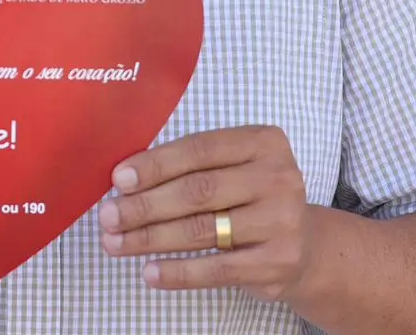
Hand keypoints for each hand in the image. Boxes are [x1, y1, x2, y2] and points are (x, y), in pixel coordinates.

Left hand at [98, 125, 311, 302]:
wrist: (307, 246)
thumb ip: (192, 166)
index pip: (198, 150)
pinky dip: (178, 272)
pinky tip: (149, 272)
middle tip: (108, 216)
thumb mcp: (234, 168)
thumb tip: (126, 180)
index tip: (118, 180)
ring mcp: (282, 221)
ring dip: (151, 238)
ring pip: (201, 230)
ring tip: (117, 243)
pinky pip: (217, 269)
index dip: (154, 164)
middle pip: (197, 191)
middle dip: (144, 205)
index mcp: (263, 142)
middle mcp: (278, 177)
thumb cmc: (251, 197)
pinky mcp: (278, 262)